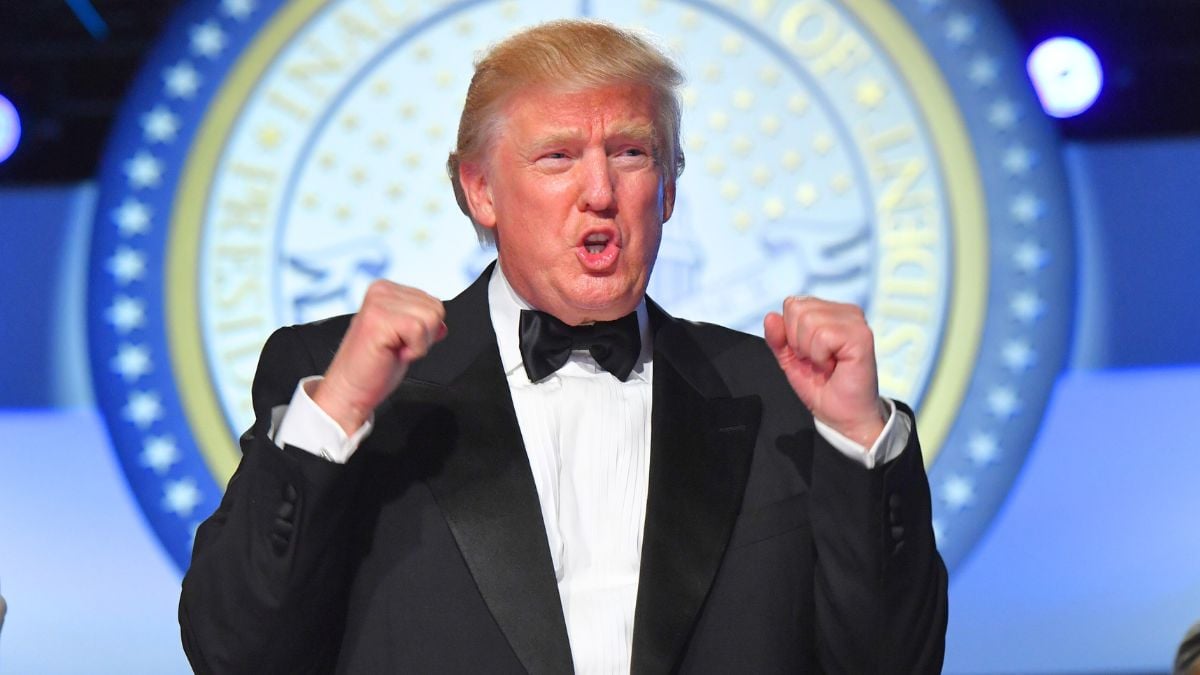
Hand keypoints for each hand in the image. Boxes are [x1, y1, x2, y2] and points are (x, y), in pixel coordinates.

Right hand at [311, 280, 446, 433]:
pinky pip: (419, 330)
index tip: (400, 340)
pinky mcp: (378, 319)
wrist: (350, 390)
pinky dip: (414, 350)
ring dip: (418, 343)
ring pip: (431, 318)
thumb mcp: (404, 337)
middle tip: (396, 347)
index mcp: (386, 289)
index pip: (433, 301)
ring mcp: (378, 303)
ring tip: (394, 349)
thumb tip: (441, 324)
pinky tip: (393, 353)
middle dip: (424, 336)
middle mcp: (380, 290)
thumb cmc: (373, 367)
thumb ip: (421, 322)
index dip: (425, 330)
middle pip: (435, 308)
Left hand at [763, 296, 884, 445]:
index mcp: (831, 312)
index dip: (790, 334)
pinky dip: (820, 357)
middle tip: (818, 361)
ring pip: (808, 320)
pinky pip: (822, 335)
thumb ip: (777, 337)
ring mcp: (856, 322)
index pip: (792, 304)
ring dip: (811, 351)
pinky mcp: (861, 336)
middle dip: (798, 341)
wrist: (845, 417)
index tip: (808, 354)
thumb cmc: (824, 388)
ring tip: (827, 364)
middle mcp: (846, 312)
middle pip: (797, 308)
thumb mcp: (790, 359)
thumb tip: (770, 316)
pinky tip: (834, 365)